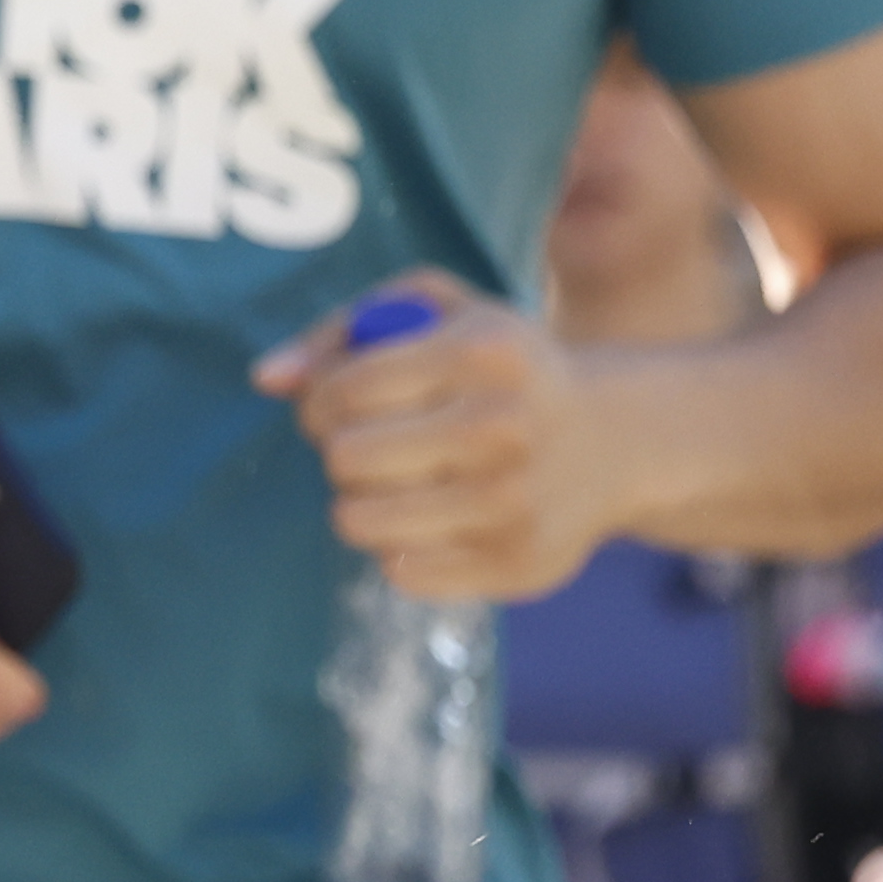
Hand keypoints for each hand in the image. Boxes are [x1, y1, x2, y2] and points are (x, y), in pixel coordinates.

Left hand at [255, 274, 622, 602]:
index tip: (334, 406)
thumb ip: (341, 331)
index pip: (342, 390)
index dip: (317, 402)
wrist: (617, 439)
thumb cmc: (503, 366)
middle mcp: (502, 428)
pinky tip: (428, 517)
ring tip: (389, 482)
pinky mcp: (520, 566)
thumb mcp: (438, 310)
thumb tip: (265, 378)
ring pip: (362, 521)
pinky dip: (398, 545)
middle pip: (346, 459)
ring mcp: (514, 503)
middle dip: (337, 451)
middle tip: (363, 444)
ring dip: (358, 502)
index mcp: (481, 352)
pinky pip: (402, 571)